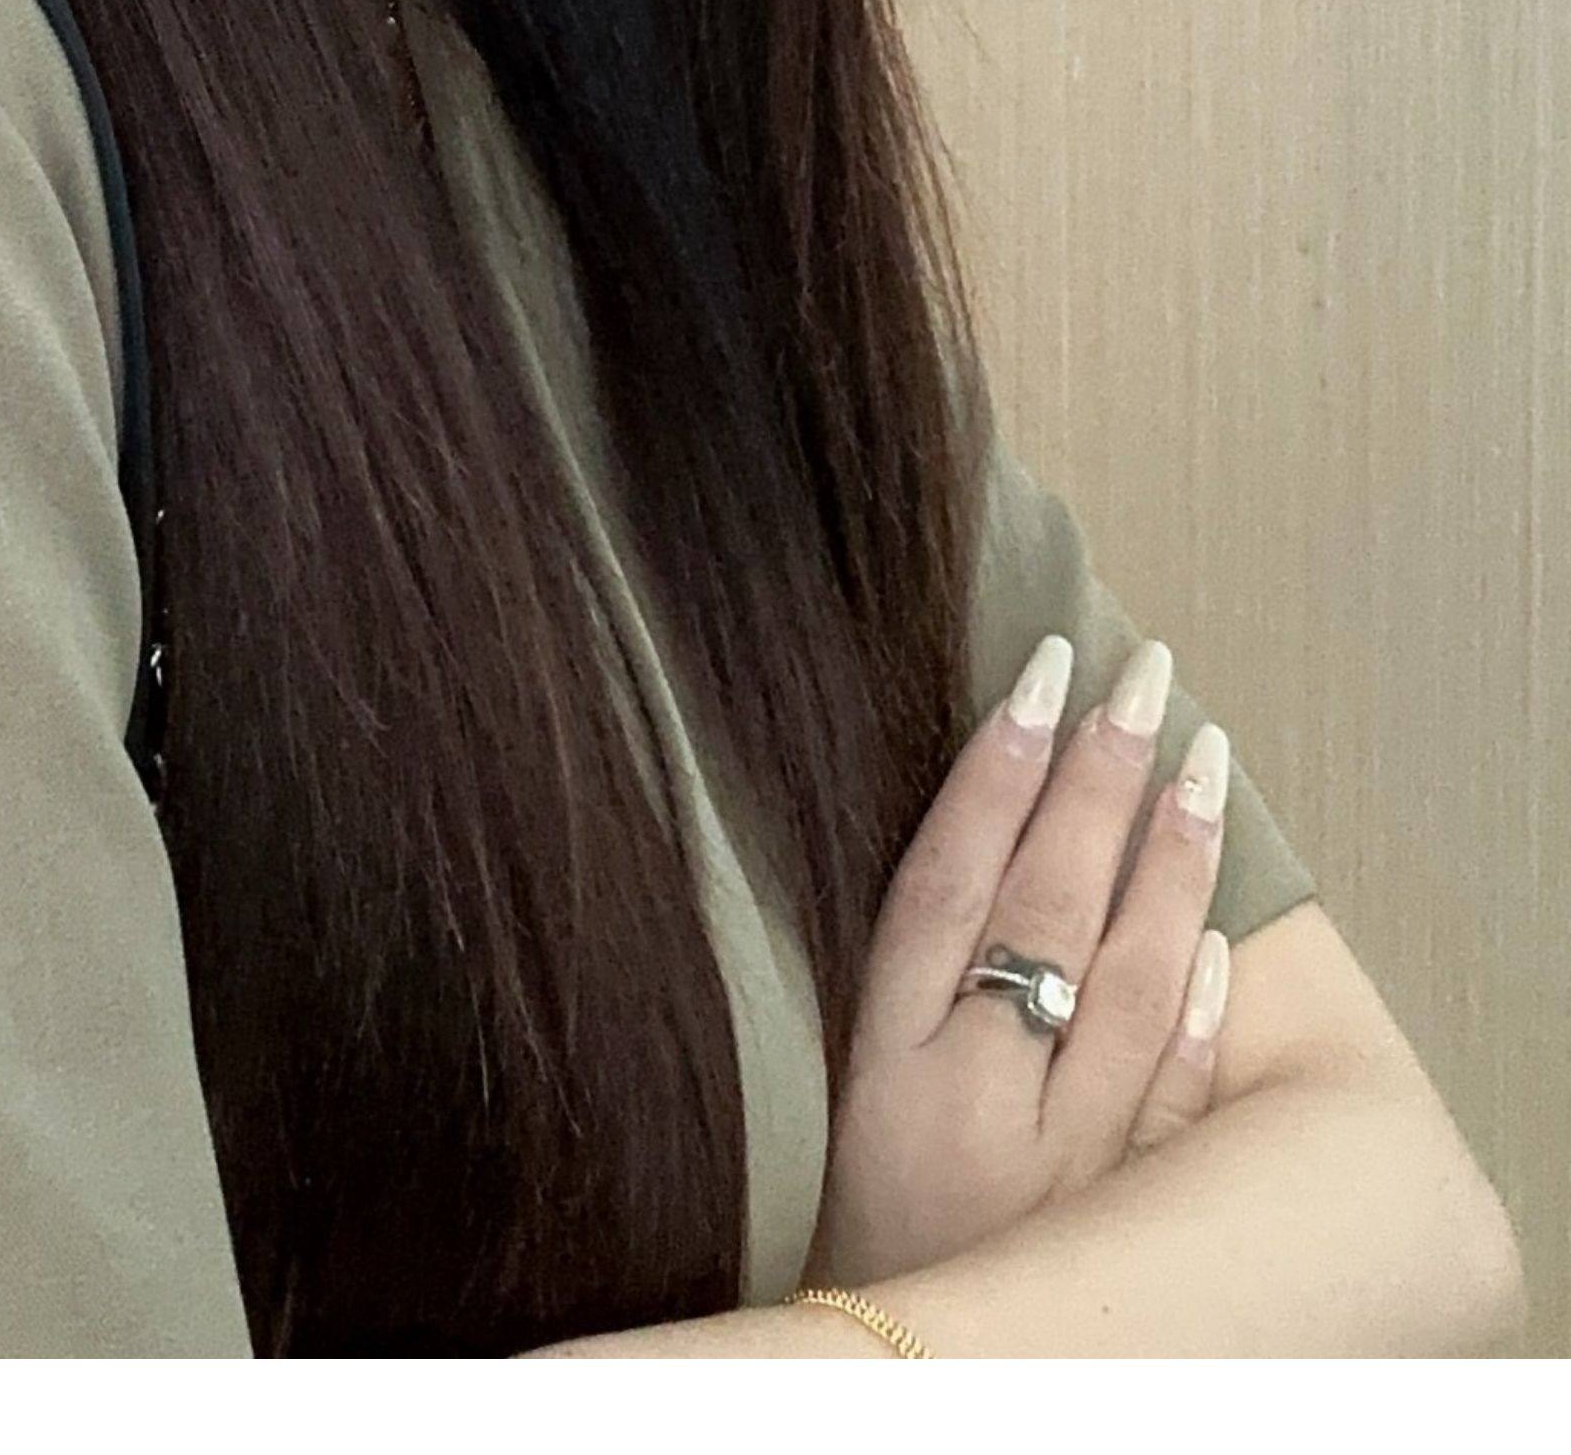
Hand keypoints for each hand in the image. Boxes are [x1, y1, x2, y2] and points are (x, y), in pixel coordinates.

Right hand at [800, 632, 1235, 1294]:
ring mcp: (1059, 1166)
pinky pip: (1173, 1107)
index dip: (994, 771)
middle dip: (1097, 777)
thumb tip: (965, 810)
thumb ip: (900, 976)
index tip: (1042, 669)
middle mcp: (971, 1105)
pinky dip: (1197, 1017)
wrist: (890, 1388)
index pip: (945, 883)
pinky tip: (1216, 935)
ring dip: (1171, 863)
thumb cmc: (851, 1220)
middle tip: (1142, 669)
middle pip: (1046, 911)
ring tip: (1200, 757)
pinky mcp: (1123, 1223)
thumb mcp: (835, 1090)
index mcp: (881, 1063)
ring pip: (1128, 988)